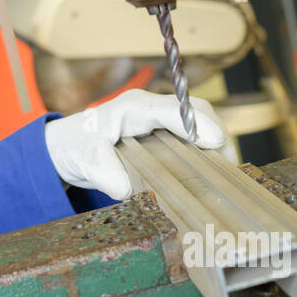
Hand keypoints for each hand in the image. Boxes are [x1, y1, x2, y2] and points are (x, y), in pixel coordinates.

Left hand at [44, 88, 235, 201]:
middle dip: (216, 136)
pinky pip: (195, 137)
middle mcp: (152, 109)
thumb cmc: (76, 146)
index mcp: (134, 108)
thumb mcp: (84, 159)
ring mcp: (161, 120)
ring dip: (215, 146)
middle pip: (197, 112)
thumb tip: (125, 188)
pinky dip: (207, 153)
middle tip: (227, 169)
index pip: (174, 108)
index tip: (215, 142)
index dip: (197, 123)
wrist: (69, 146)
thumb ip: (103, 171)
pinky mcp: (166, 133)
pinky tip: (211, 175)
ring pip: (201, 124)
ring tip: (223, 176)